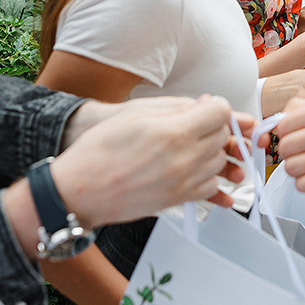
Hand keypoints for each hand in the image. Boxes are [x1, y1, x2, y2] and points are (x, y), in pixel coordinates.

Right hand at [49, 95, 238, 226]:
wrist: (82, 191)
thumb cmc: (101, 150)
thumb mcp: (136, 114)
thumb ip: (176, 107)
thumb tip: (204, 104)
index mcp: (174, 133)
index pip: (221, 113)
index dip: (215, 106)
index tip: (206, 107)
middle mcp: (185, 160)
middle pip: (222, 136)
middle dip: (213, 126)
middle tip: (194, 124)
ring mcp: (184, 183)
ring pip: (218, 161)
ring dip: (210, 150)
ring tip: (187, 144)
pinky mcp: (179, 200)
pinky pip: (210, 186)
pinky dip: (205, 174)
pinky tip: (188, 166)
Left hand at [276, 96, 304, 191]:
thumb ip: (304, 110)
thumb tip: (279, 122)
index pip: (283, 125)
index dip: (283, 134)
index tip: (289, 137)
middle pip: (285, 147)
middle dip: (288, 153)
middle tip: (297, 153)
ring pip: (292, 167)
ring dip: (295, 169)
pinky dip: (304, 184)